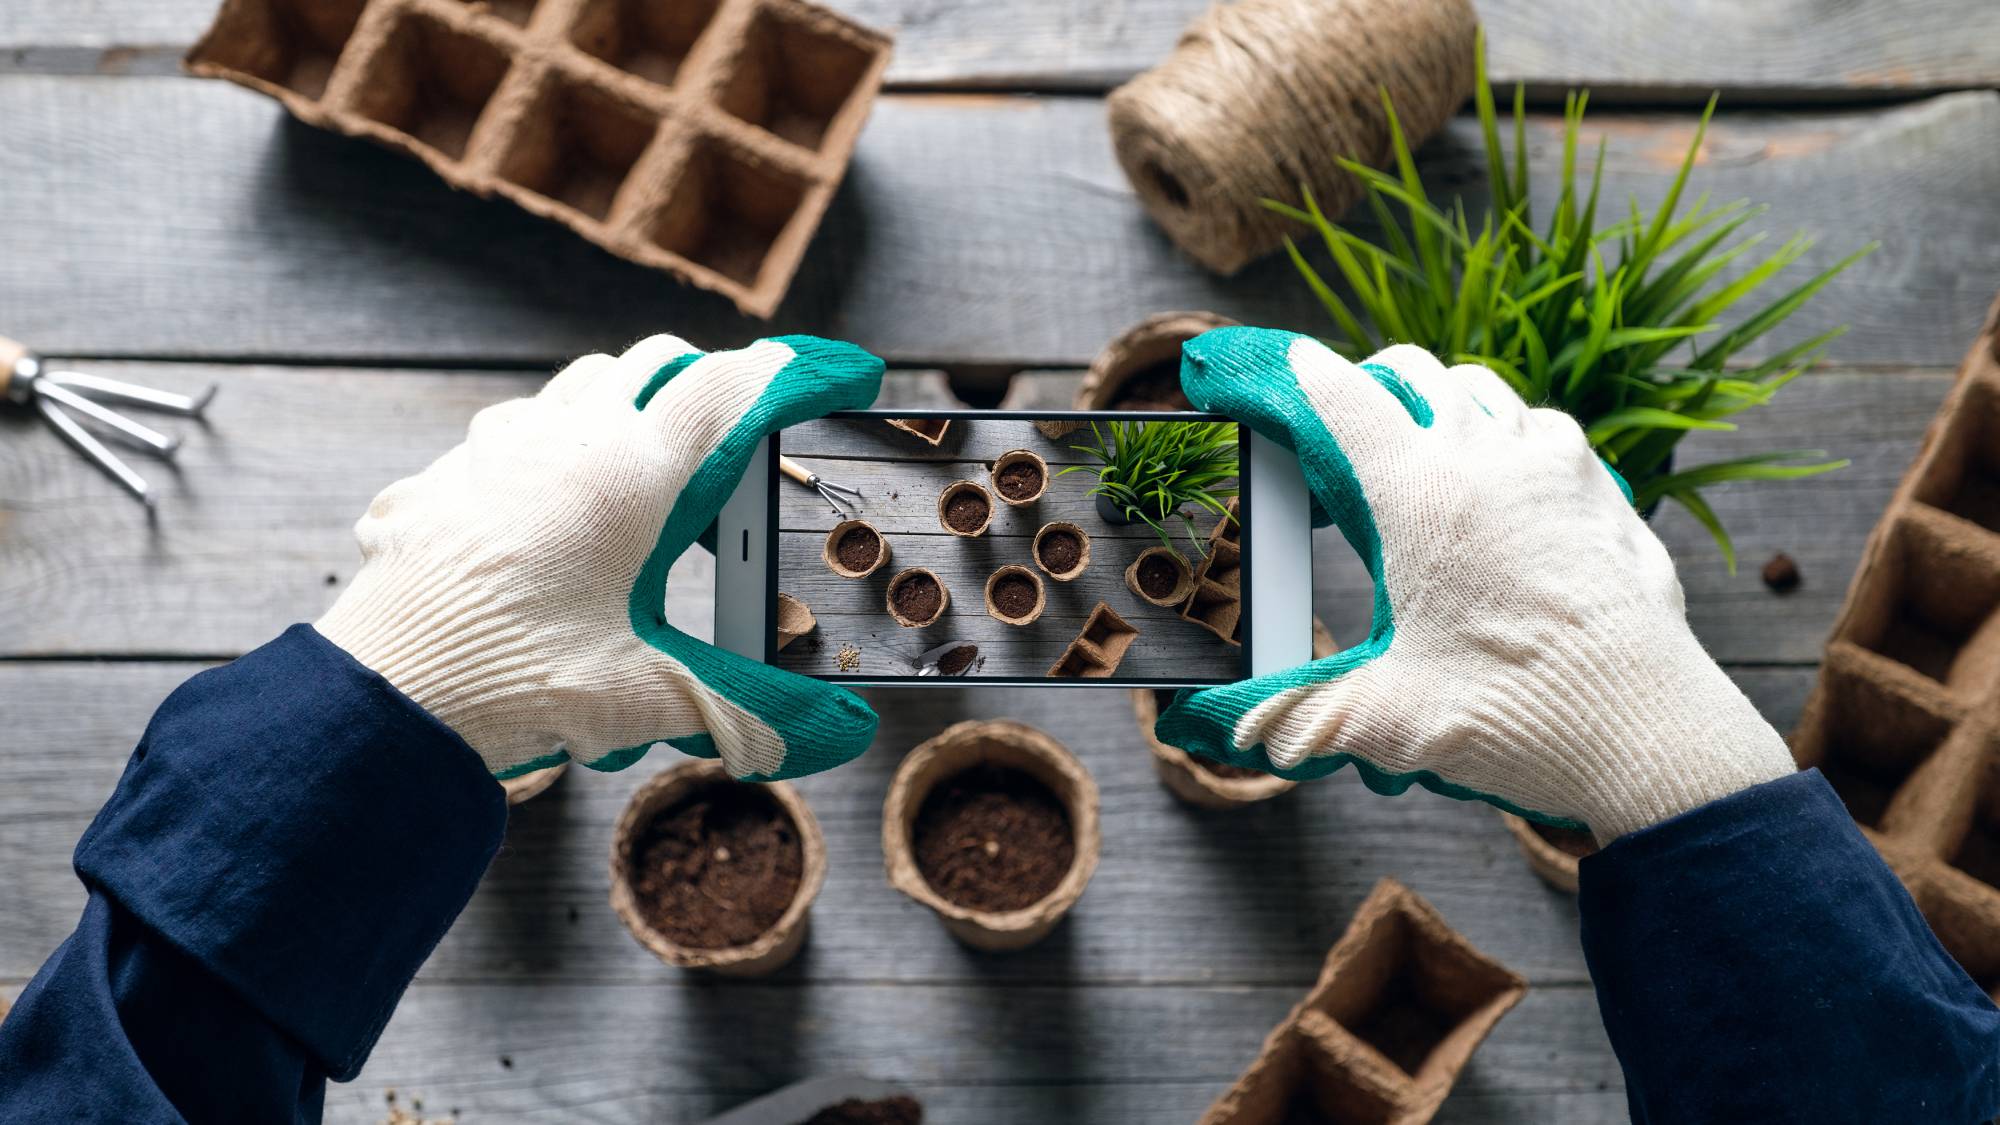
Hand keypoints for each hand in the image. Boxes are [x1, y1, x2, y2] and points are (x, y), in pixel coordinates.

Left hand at [316, 335, 884, 782]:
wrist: (385, 703)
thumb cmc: (522, 684)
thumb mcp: (657, 697)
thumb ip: (756, 708)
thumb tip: (838, 728)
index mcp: (631, 472)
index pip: (734, 387)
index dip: (798, 374)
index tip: (841, 372)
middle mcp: (559, 438)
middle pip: (654, 363)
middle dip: (708, 384)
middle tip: (740, 435)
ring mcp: (486, 454)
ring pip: (570, 389)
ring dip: (619, 410)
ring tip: (643, 474)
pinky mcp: (433, 488)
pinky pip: (495, 447)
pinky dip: (536, 462)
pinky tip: (540, 526)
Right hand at [1156, 330, 1792, 841]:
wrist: (1649, 737)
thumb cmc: (1516, 720)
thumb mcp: (1383, 719)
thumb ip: (1296, 715)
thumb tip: (1229, 730)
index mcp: (1423, 498)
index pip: (1346, 401)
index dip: (1302, 372)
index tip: (1284, 358)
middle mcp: (1492, 460)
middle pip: (1419, 373)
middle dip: (1373, 381)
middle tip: (1348, 417)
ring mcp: (1559, 468)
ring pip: (1489, 390)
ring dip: (1445, 402)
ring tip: (1422, 443)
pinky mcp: (1606, 493)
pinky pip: (1547, 432)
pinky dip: (1511, 438)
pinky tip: (1504, 487)